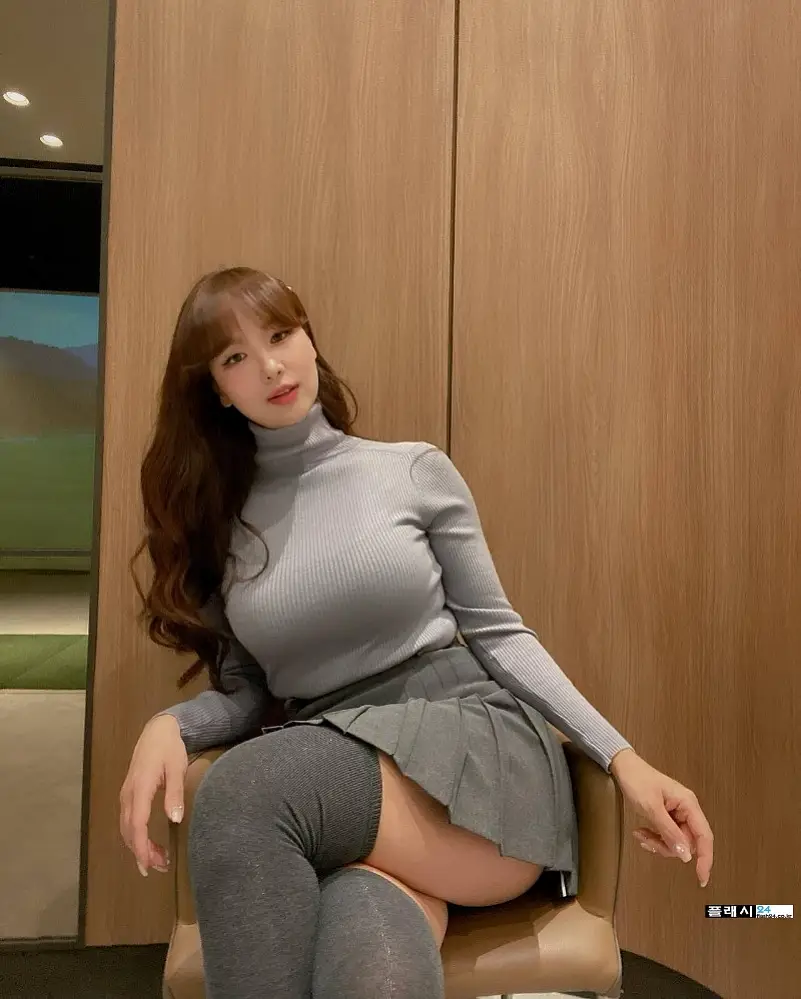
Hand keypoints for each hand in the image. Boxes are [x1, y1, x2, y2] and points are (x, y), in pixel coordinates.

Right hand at [119, 713, 187, 876]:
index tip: (149, 865)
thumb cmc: (169, 748)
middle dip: (142, 852)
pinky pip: (128, 821)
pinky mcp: (129, 795)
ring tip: (158, 860)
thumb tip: (175, 819)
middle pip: (128, 831)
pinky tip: (150, 844)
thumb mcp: (176, 768)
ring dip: (139, 846)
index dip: (141, 847)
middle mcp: (128, 795)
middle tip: (160, 867)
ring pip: (126, 828)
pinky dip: (136, 836)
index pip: (136, 824)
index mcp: (140, 788)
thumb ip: (174, 793)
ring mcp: (126, 795)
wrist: (157, 731)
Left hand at [609, 748, 713, 887]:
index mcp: (688, 804)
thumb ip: (669, 832)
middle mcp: (686, 809)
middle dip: (668, 847)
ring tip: (641, 834)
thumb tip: (686, 855)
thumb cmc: (638, 780)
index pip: (704, 836)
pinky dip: (654, 838)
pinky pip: (667, 836)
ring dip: (658, 843)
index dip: (705, 859)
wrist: (624, 768)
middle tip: (648, 842)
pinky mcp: (667, 816)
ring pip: (676, 841)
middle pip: (687, 842)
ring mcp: (677, 813)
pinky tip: (642, 832)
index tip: (701, 878)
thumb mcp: (651, 808)